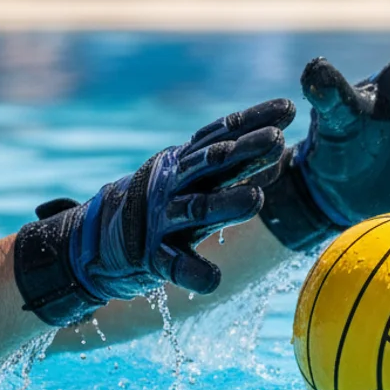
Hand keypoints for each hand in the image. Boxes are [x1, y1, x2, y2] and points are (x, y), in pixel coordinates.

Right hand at [14, 99, 294, 325]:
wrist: (100, 238)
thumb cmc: (164, 202)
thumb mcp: (195, 175)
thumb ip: (233, 161)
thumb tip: (278, 139)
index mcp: (189, 163)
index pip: (224, 134)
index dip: (255, 120)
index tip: (289, 108)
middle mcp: (176, 184)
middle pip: (215, 164)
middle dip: (246, 152)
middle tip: (278, 139)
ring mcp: (164, 218)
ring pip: (199, 209)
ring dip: (227, 204)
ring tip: (257, 200)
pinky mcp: (154, 255)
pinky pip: (175, 265)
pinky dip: (194, 273)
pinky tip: (213, 280)